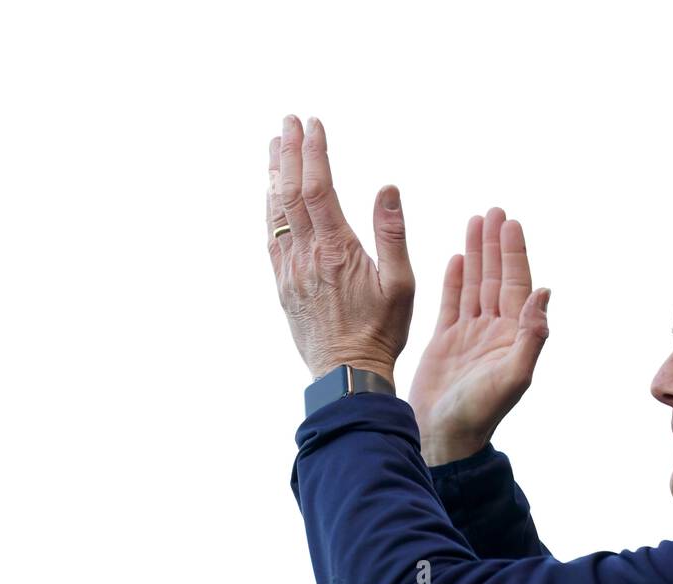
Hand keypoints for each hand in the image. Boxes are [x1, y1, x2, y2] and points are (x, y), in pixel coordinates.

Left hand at [266, 115, 413, 384]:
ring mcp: (291, 270)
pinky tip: (271, 194)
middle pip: (291, 191)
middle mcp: (308, 255)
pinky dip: (270, 208)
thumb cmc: (381, 332)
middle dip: (290, 152)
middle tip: (288, 121)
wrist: (346, 374)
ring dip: (275, 174)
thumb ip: (392, 234)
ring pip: (276, 211)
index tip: (313, 123)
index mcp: (337, 251)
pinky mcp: (283, 285)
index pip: (319, 187)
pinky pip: (271, 237)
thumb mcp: (401, 285)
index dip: (314, 152)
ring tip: (275, 146)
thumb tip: (387, 187)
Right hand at [407, 207, 550, 465]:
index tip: (511, 223)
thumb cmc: (480, 414)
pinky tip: (457, 258)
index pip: (516, 285)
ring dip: (477, 254)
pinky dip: (455, 279)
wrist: (444, 438)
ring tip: (475, 221)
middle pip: (497, 278)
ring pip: (475, 285)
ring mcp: (470, 336)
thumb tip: (544, 292)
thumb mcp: (512, 377)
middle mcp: (495, 332)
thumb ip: (532, 336)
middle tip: (495, 210)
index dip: (514, 254)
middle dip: (496, 244)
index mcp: (513, 337)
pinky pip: (452, 303)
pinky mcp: (446, 342)